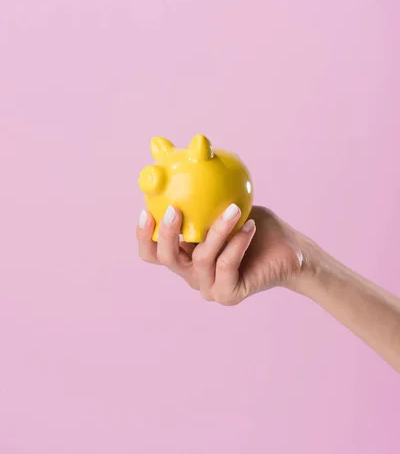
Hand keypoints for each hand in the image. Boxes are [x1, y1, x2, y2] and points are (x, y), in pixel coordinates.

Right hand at [137, 204, 309, 304]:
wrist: (290, 252)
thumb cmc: (257, 226)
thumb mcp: (227, 205)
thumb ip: (207, 196)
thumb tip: (192, 159)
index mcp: (185, 255)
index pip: (153, 251)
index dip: (144, 235)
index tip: (146, 211)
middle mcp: (192, 274)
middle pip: (166, 258)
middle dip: (167, 233)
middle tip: (176, 209)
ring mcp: (209, 287)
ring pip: (201, 258)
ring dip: (217, 230)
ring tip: (234, 209)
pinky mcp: (228, 294)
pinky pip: (226, 265)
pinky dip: (237, 243)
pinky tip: (249, 225)